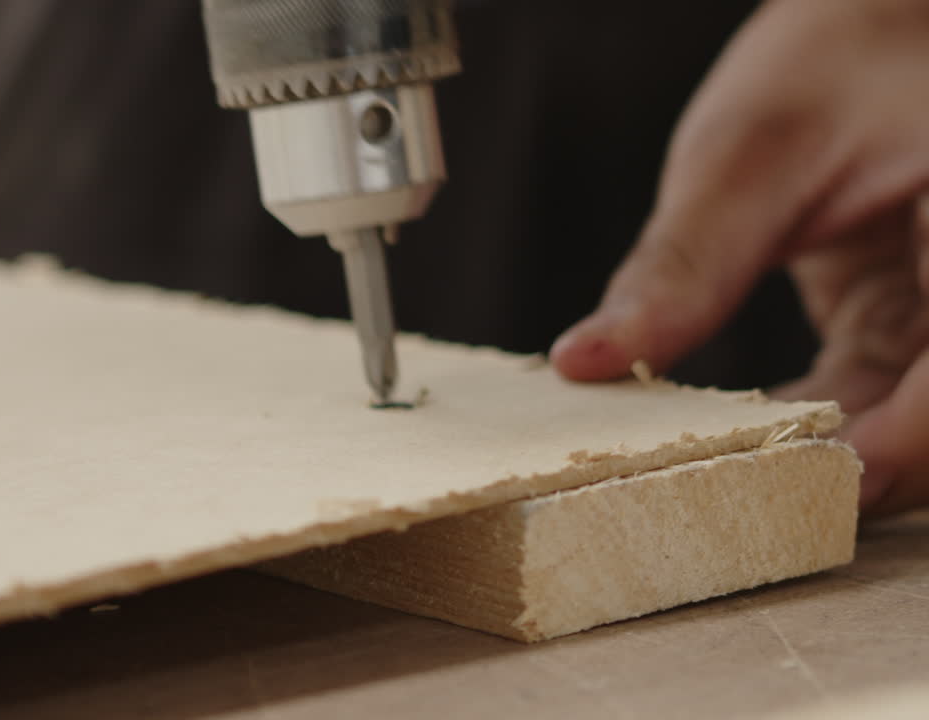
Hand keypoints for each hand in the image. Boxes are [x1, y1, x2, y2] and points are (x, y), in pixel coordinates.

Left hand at [549, 0, 928, 514]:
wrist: (876, 23)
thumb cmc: (837, 53)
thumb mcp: (748, 153)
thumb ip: (683, 268)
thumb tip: (588, 361)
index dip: (904, 444)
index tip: (805, 486)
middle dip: (857, 466)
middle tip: (739, 499)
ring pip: (913, 420)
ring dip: (825, 453)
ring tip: (717, 473)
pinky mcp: (915, 324)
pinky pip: (880, 399)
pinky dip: (814, 423)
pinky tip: (740, 438)